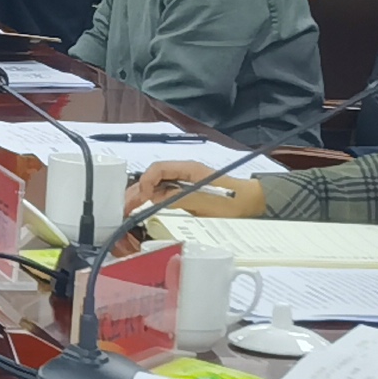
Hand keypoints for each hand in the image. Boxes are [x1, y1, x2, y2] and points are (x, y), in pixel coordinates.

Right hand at [133, 165, 264, 219]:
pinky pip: (164, 192)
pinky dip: (152, 199)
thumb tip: (155, 197)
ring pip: (157, 185)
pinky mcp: (187, 191)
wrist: (253, 203)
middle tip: (124, 207)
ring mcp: (185, 181)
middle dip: (138, 190)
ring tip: (128, 209)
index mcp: (189, 169)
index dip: (146, 182)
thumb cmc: (234, 202)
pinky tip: (144, 209)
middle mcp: (184, 172)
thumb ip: (179, 198)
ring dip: (142, 195)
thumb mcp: (206, 202)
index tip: (142, 198)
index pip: (158, 169)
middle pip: (154, 177)